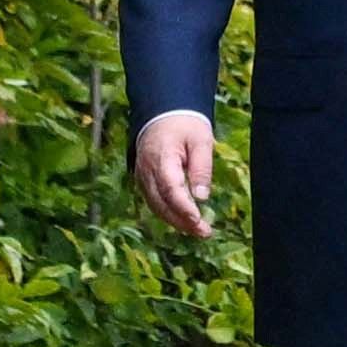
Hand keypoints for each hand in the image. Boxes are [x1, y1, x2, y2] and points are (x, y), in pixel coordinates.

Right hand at [133, 112, 218, 239]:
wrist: (163, 113)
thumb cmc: (185, 125)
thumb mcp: (201, 140)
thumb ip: (201, 168)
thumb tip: (202, 197)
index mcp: (161, 158)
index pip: (170, 189)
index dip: (183, 208)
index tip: (198, 220)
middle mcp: (147, 170)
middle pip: (161, 203)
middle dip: (182, 221)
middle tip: (204, 232)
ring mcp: (142, 176)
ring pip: (156, 206)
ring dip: (176, 221)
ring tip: (198, 231)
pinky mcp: (144, 180)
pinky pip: (154, 201)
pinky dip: (168, 213)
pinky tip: (184, 221)